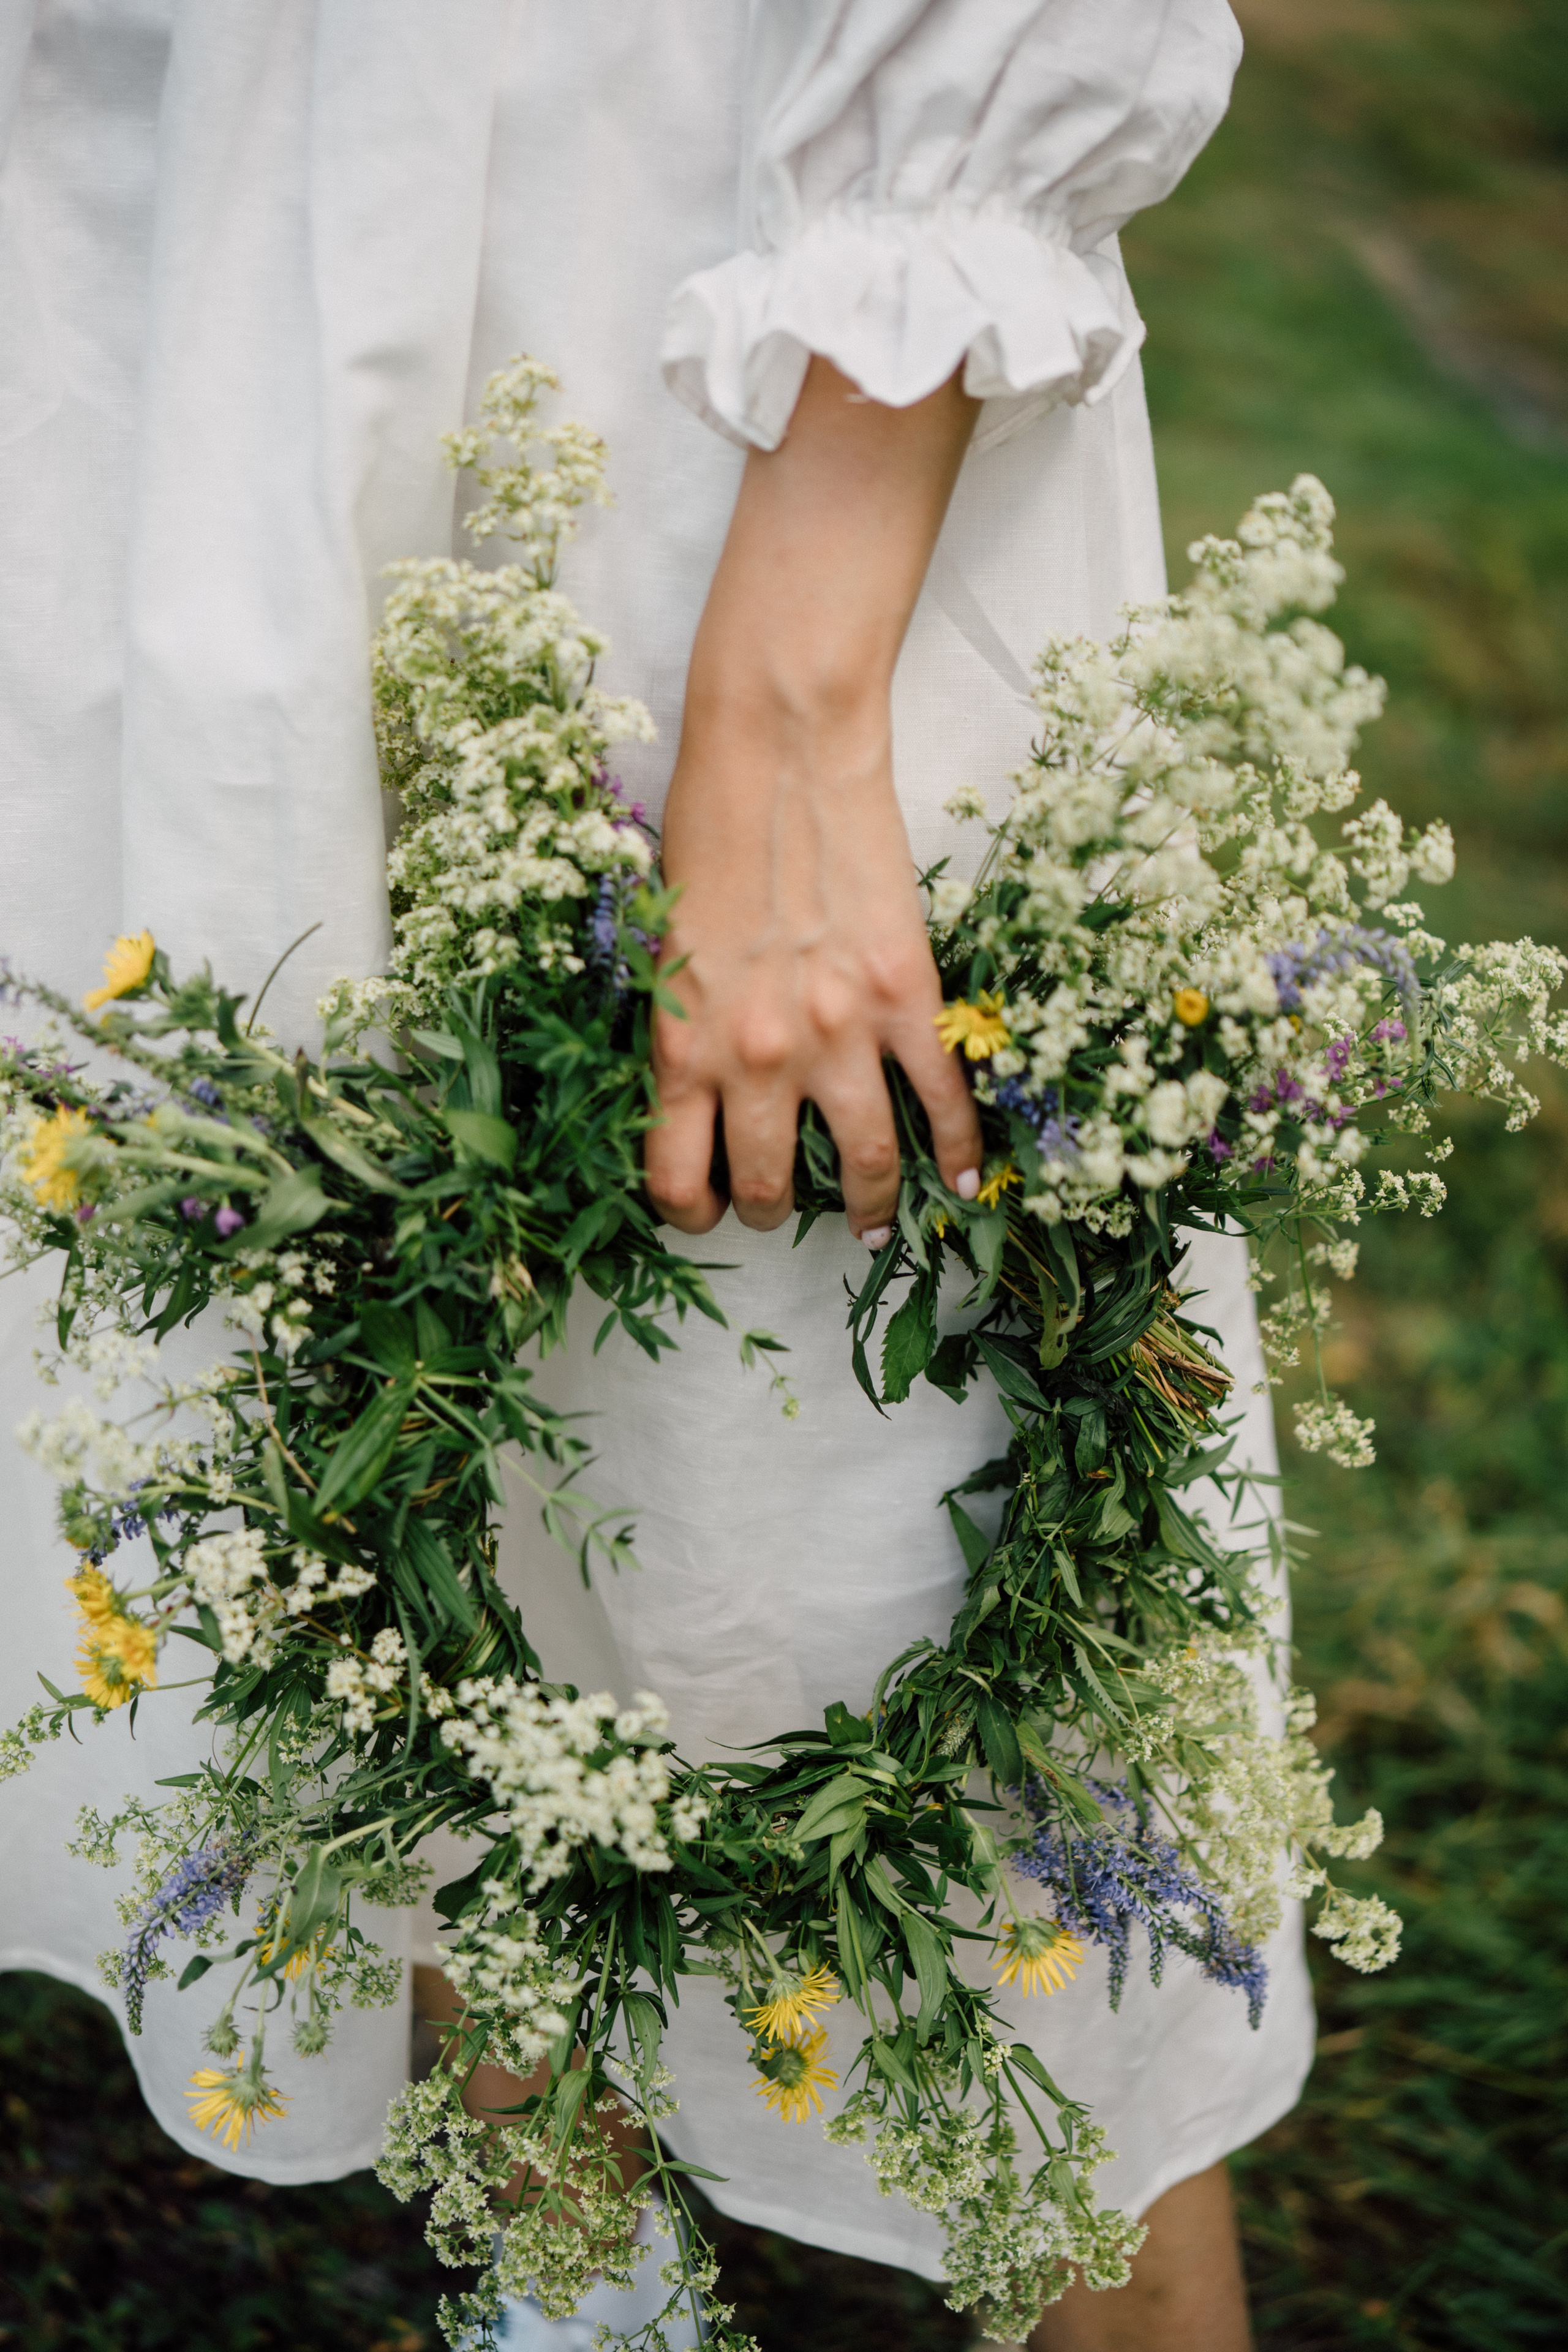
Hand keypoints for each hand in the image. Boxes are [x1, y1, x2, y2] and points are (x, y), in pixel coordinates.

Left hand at [643, 360, 984, 1241]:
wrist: (778, 752)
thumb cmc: (708, 832)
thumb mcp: (668, 948)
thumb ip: (688, 1027)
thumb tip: (712, 1090)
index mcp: (682, 1044)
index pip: (676, 1177)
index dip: (690, 1212)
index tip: (706, 1212)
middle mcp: (755, 1058)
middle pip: (767, 1188)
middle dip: (773, 1212)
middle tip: (784, 1208)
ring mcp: (838, 1035)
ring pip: (864, 1163)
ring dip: (870, 1204)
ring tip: (875, 1220)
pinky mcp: (907, 998)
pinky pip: (942, 1101)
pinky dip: (954, 1150)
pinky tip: (959, 1178)